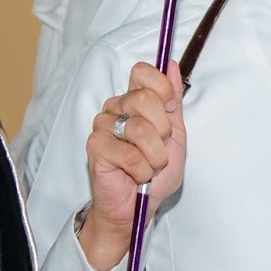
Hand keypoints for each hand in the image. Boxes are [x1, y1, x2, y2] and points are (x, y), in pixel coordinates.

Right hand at [79, 60, 185, 270]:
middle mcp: (116, 107)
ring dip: (155, 157)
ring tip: (148, 167)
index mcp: (134, 100)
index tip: (168, 113)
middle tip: (158, 149)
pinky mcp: (95, 146)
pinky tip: (134, 175)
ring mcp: (103, 125)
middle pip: (145, 98)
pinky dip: (141, 170)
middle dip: (163, 131)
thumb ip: (173, 100)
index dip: (162, 90)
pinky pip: (130, 154)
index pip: (143, 72)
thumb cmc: (154, 173)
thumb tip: (169, 64)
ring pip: (140, 129)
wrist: (137, 206)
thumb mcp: (175, 135)